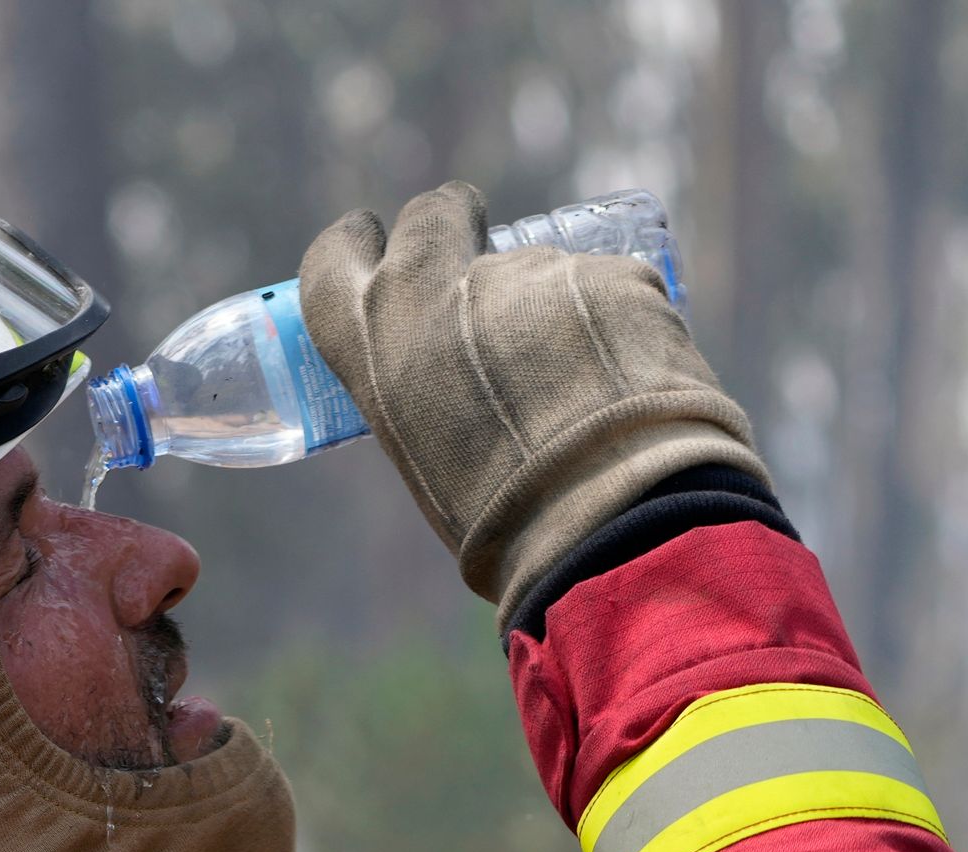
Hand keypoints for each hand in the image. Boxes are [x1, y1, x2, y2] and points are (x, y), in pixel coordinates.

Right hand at [300, 181, 767, 623]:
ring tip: (583, 384)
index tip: (378, 242)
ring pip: (534, 266)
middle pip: (433, 215)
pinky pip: (609, 288)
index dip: (357, 245)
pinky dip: (619, 324)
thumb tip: (455, 375)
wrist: (602, 521)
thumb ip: (424, 392)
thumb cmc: (497, 519)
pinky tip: (632, 386)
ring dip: (549, 304)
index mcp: (372, 343)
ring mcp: (527, 275)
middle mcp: (436, 290)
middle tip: (483, 266)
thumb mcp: (422, 452)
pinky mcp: (608, 274)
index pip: (335, 259)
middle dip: (457, 226)